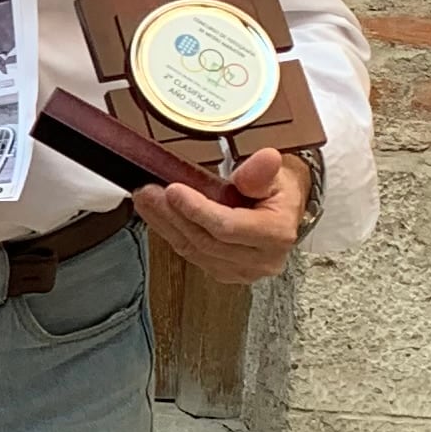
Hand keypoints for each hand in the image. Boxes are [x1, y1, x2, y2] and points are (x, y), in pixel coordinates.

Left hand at [135, 146, 307, 285]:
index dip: (197, 210)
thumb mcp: (276, 174)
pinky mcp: (226, 272)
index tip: (173, 190)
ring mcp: (243, 271)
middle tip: (148, 192)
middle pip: (206, 241)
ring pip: (194, 251)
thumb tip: (267, 158)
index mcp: (276, 234)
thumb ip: (263, 171)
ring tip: (146, 200)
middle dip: (172, 216)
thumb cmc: (279, 190)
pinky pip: (192, 255)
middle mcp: (261, 260)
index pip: (228, 227)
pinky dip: (171, 234)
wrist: (284, 211)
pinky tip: (157, 216)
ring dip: (165, 225)